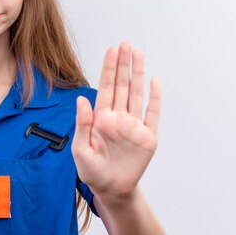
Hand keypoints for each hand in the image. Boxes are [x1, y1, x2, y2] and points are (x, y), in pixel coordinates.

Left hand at [71, 42, 161, 198]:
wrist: (111, 189)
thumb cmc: (92, 171)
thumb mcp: (80, 150)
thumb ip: (82, 124)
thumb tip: (82, 100)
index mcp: (101, 118)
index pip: (106, 87)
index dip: (109, 68)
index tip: (112, 50)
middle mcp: (118, 117)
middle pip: (122, 86)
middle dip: (123, 64)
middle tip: (126, 44)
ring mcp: (133, 126)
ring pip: (137, 94)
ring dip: (138, 75)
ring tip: (139, 54)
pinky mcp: (148, 137)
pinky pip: (152, 114)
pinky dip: (155, 98)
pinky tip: (155, 82)